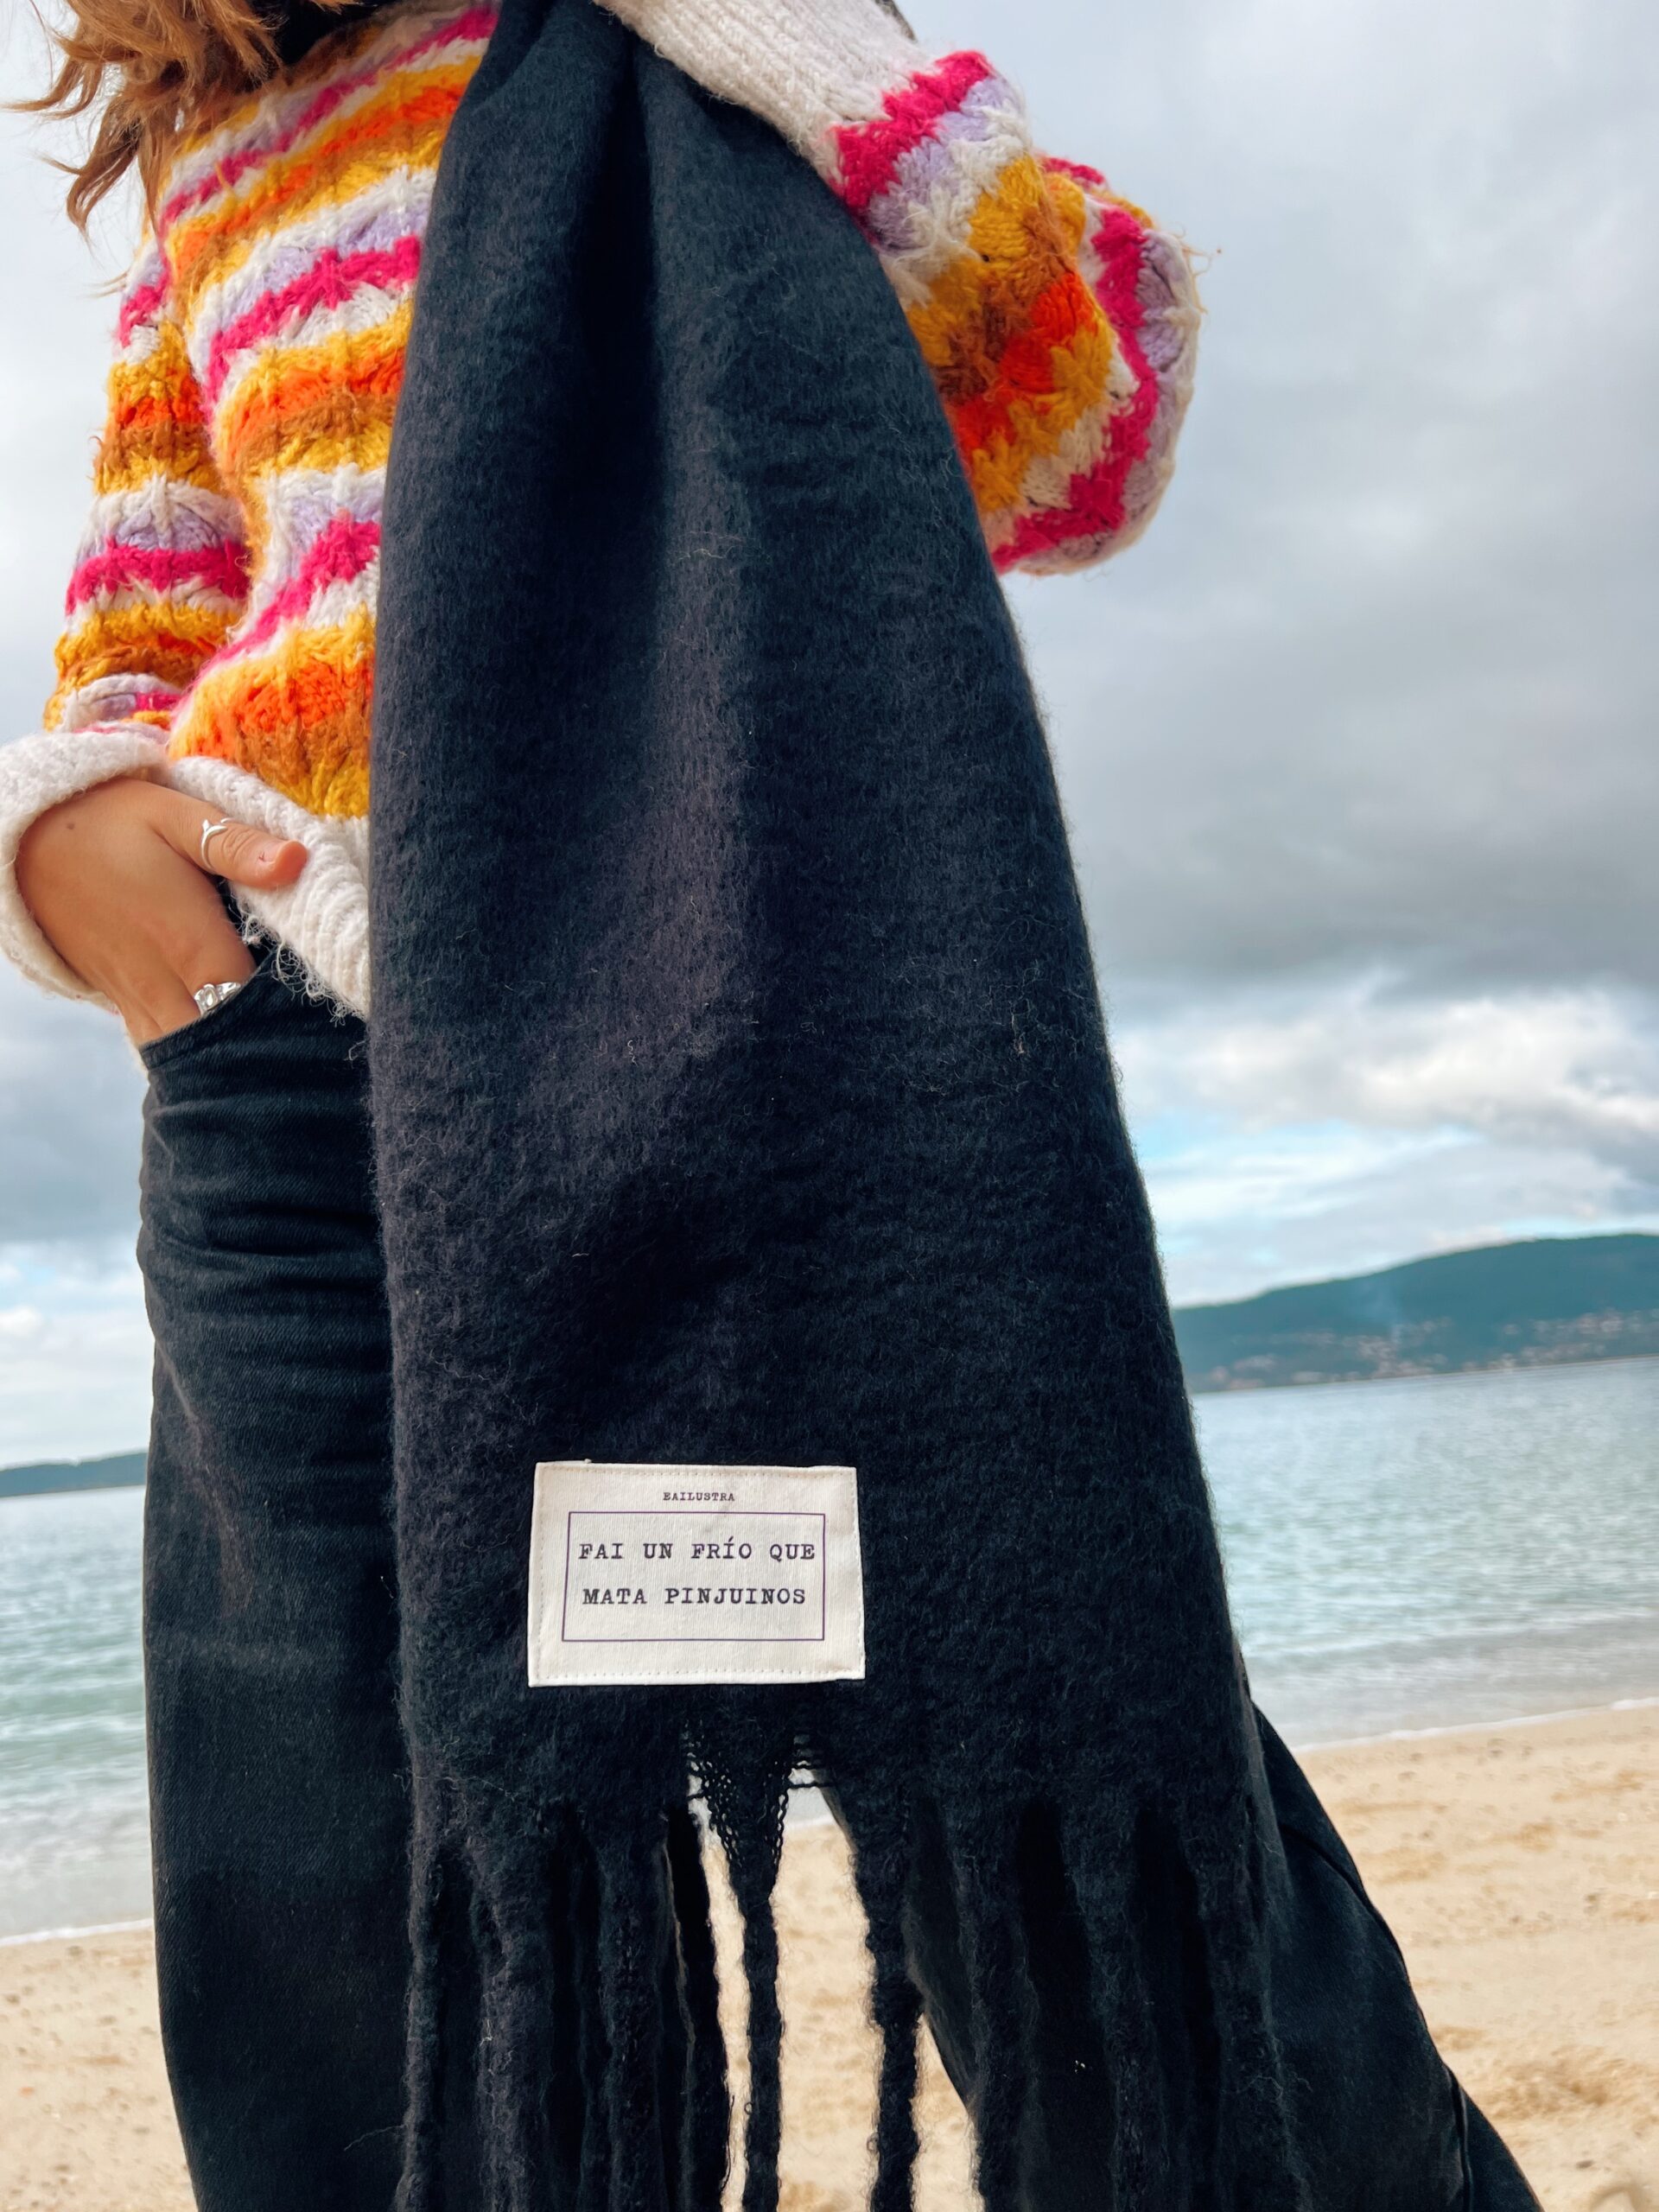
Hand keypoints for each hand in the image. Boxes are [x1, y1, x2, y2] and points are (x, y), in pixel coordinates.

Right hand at [16, 777, 308, 1046]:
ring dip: (233, 1055)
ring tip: (276, 1045)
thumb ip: (236, 845)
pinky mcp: (123, 1004)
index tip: (331, 999)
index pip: (253, 1004)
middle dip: (268, 1048)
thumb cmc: (110, 821)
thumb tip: (299, 859)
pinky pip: (163, 1045)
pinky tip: (229, 1041)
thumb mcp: (175, 816)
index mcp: (189, 942)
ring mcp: (139, 1000)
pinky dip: (197, 1051)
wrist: (28, 841)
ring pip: (192, 1055)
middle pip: (226, 1044)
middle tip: (312, 1037)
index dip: (294, 1014)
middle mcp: (164, 983)